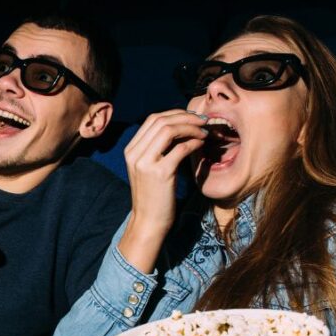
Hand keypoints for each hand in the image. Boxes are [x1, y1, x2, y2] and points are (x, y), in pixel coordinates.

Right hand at [117, 109, 207, 273]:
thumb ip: (158, 148)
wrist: (148, 222)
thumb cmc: (154, 196)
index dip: (175, 113)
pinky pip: (180, 148)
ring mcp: (145, 162)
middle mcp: (135, 153)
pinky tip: (202, 144)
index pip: (152, 119)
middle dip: (185, 117)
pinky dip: (194, 142)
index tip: (192, 117)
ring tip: (204, 131)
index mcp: (131, 150)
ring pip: (169, 130)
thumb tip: (180, 127)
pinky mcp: (160, 172)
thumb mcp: (149, 168)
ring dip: (191, 127)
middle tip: (203, 120)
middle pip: (161, 120)